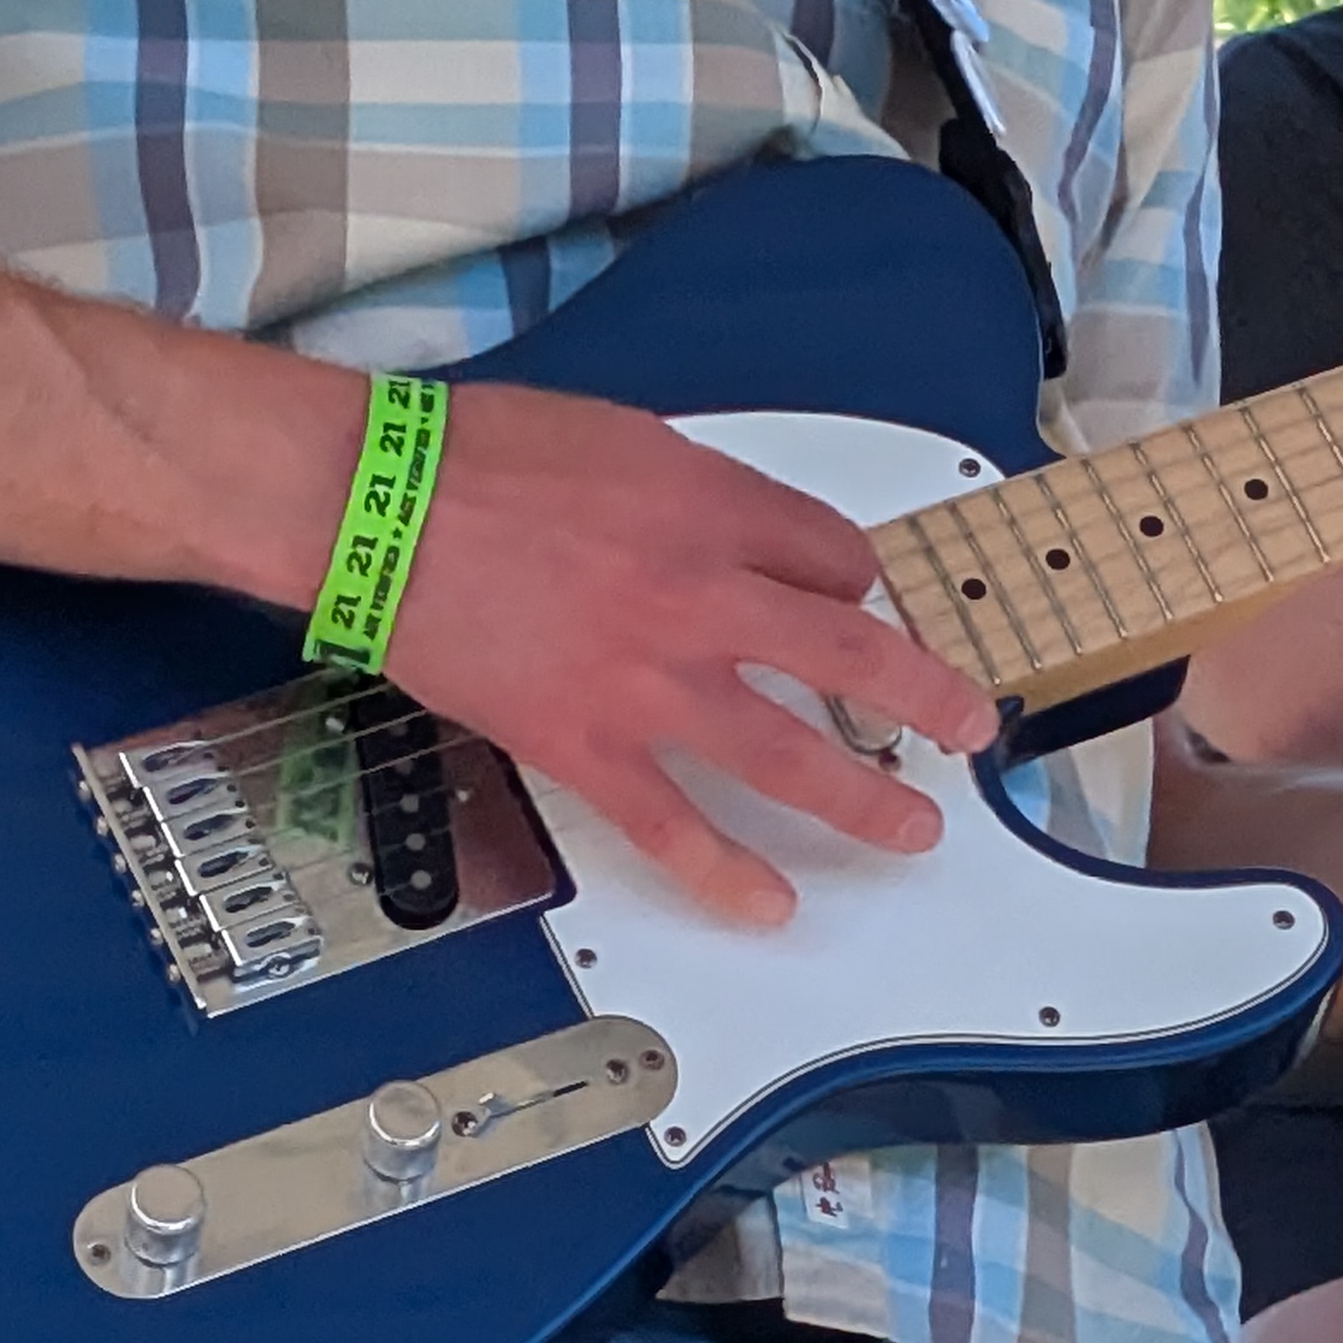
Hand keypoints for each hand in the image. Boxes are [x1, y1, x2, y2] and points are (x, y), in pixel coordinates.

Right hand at [377, 374, 998, 929]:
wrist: (376, 506)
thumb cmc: (479, 456)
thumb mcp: (623, 437)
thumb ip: (698, 494)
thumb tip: (741, 534)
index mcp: (716, 509)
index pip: (834, 559)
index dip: (854, 585)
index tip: (854, 604)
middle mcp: (706, 599)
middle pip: (856, 658)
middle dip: (928, 698)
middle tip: (966, 726)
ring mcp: (652, 683)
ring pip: (792, 756)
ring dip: (867, 800)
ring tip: (915, 828)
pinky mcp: (587, 744)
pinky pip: (673, 827)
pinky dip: (727, 874)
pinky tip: (772, 905)